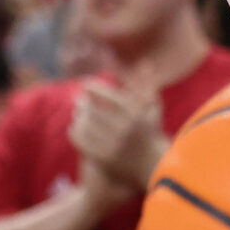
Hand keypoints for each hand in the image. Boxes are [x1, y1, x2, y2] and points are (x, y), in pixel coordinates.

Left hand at [69, 78, 168, 192]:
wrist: (153, 167)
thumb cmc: (151, 132)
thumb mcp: (153, 109)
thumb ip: (147, 85)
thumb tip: (145, 62)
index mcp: (136, 114)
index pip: (108, 94)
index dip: (93, 87)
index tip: (85, 84)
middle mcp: (125, 129)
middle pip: (94, 110)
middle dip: (83, 102)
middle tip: (78, 99)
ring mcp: (114, 146)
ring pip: (86, 126)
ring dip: (78, 117)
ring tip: (77, 113)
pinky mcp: (105, 159)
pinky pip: (82, 142)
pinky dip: (75, 133)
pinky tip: (75, 128)